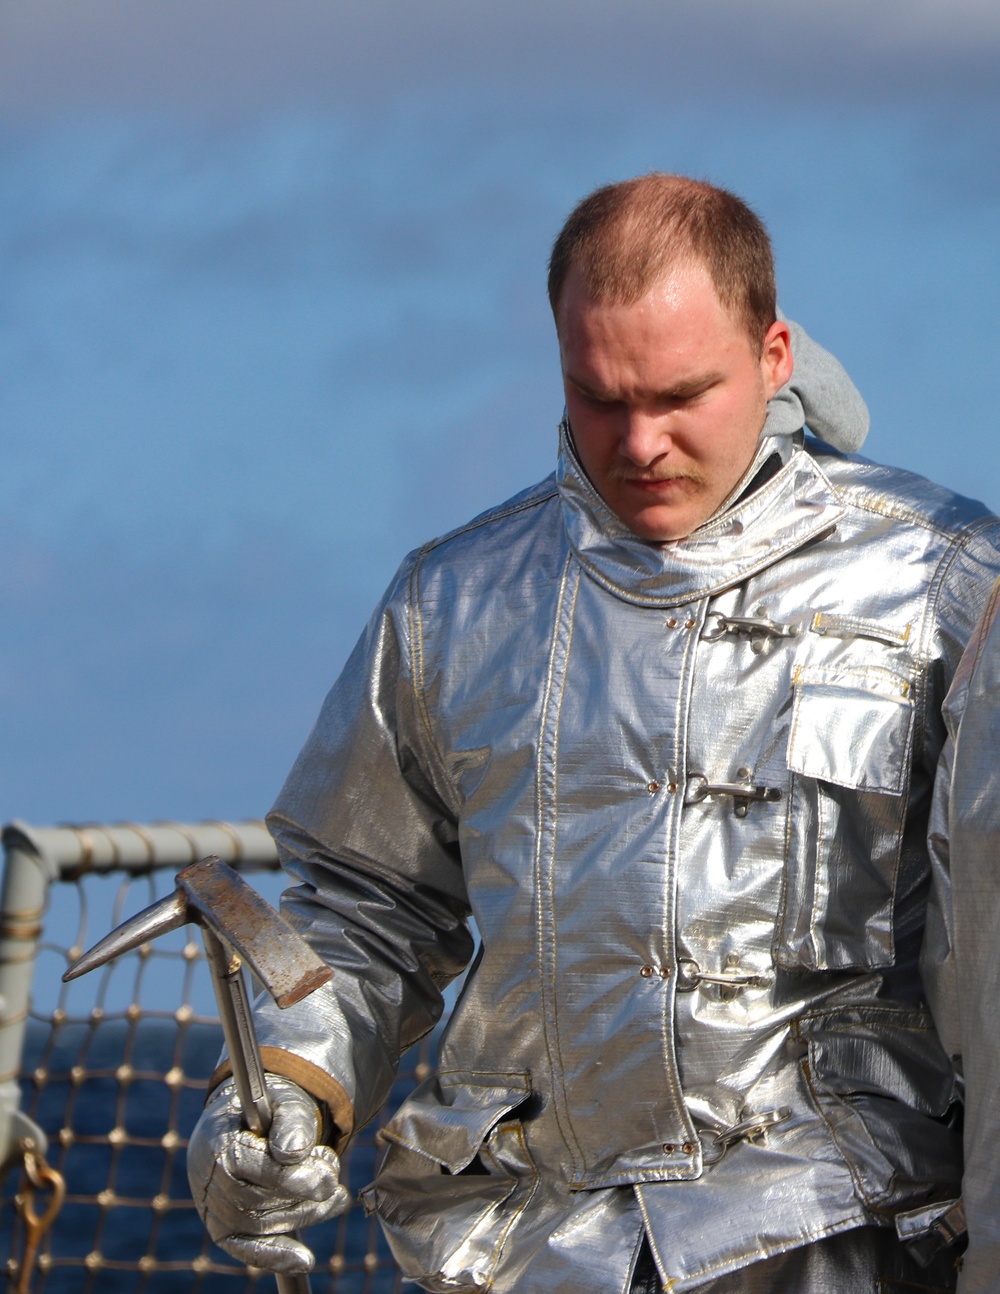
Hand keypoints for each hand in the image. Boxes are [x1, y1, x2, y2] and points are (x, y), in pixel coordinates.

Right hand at [187, 1074, 349, 1273]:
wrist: (244, 1123)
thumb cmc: (269, 1110)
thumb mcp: (283, 1101)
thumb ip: (291, 1121)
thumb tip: (294, 1152)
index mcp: (218, 1140)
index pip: (253, 1166)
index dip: (294, 1175)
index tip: (328, 1171)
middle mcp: (210, 1180)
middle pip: (263, 1199)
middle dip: (306, 1190)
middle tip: (332, 1175)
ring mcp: (215, 1210)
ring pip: (266, 1223)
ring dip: (307, 1211)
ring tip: (333, 1192)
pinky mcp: (225, 1232)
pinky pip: (247, 1250)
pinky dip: (276, 1257)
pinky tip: (303, 1260)